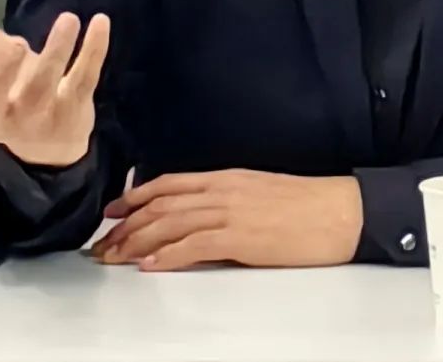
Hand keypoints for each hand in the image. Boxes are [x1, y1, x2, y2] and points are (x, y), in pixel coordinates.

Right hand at [0, 0, 109, 167]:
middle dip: (2, 72)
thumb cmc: (5, 85)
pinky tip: (99, 21)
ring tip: (67, 19)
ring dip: (56, 51)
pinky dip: (93, 51)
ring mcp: (37, 118)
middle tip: (17, 44)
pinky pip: (83, 80)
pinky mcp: (72, 111)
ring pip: (43, 87)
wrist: (49, 138)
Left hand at [91, 169, 363, 270]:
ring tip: (114, 257)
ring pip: (170, 223)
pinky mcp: (242, 236)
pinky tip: (150, 265)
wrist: (340, 212)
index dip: (135, 197)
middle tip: (102, 244)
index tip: (112, 212)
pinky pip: (194, 244)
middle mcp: (224, 190)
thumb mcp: (260, 193)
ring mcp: (232, 212)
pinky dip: (167, 255)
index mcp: (228, 177)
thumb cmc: (307, 206)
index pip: (170, 183)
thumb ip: (228, 200)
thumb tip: (200, 217)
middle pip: (162, 204)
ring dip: (136, 242)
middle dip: (126, 226)